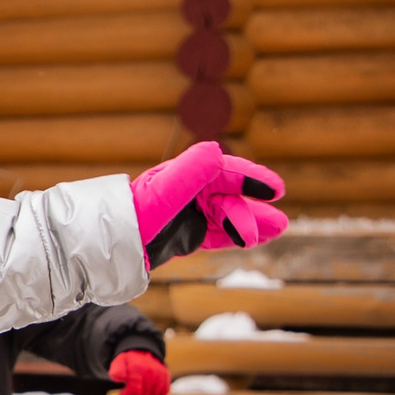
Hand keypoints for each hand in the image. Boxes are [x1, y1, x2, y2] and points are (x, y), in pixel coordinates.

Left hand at [109, 350, 169, 394]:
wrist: (143, 353)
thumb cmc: (129, 362)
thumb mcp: (119, 363)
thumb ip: (116, 370)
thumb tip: (118, 377)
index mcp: (137, 367)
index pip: (135, 390)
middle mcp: (151, 371)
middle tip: (125, 394)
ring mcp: (161, 375)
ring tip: (136, 390)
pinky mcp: (167, 379)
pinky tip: (146, 390)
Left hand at [130, 142, 286, 267]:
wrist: (115, 245)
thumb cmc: (136, 215)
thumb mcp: (163, 194)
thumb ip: (189, 174)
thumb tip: (216, 149)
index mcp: (186, 175)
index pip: (226, 173)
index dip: (252, 180)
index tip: (276, 189)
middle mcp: (191, 191)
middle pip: (230, 198)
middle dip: (253, 210)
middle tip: (279, 224)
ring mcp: (191, 213)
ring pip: (228, 216)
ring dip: (252, 223)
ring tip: (278, 229)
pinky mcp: (189, 233)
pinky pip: (219, 233)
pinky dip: (236, 235)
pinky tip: (256, 240)